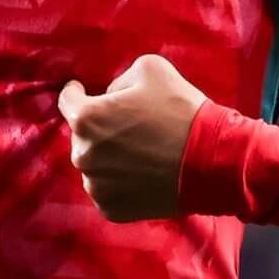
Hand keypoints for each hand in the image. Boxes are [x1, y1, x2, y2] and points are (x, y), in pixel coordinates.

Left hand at [57, 54, 207, 222]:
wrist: (211, 161)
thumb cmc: (181, 111)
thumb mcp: (150, 69)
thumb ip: (119, 78)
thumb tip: (110, 96)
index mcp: (87, 119)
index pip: (67, 100)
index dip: (76, 93)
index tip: (82, 91)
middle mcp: (83, 155)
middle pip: (82, 136)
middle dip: (98, 128)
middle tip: (127, 126)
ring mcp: (96, 186)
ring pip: (93, 165)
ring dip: (107, 156)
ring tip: (137, 153)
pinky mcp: (111, 209)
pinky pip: (107, 189)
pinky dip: (118, 182)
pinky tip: (141, 174)